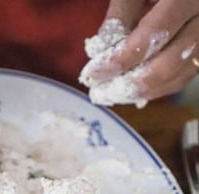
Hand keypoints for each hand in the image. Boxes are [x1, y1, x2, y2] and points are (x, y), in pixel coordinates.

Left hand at [82, 0, 198, 101]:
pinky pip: (182, 77)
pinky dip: (156, 88)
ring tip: (113, 94)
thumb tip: (100, 53)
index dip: (123, 58)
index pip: (155, 33)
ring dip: (142, 91)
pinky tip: (133, 90)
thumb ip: (121, 15)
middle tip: (102, 93)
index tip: (95, 73)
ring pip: (177, 76)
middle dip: (131, 83)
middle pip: (168, 64)